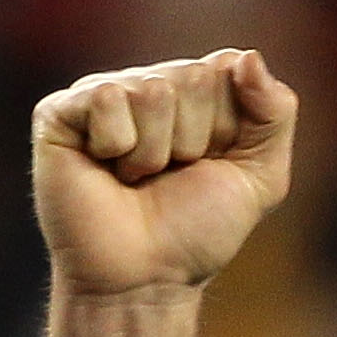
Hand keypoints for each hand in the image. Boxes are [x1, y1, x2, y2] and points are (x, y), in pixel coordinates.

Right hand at [31, 49, 297, 295]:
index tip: (211, 165)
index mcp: (193, 92)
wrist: (146, 280)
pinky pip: (108, 99)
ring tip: (136, 179)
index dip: (227, 126)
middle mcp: (148, 84)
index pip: (226, 67)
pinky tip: (104, 169)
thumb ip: (275, 113)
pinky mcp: (61, 111)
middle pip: (192, 77)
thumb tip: (247, 56)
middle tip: (168, 177)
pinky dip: (117, 147)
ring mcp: (102, 94)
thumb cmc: (197, 232)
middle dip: (192, 141)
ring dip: (154, 152)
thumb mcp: (261, 178)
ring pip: (153, 90)